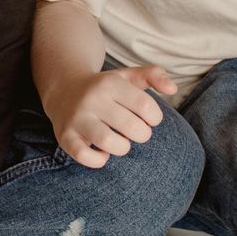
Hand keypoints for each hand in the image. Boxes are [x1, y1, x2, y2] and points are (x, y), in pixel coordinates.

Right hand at [43, 64, 172, 167]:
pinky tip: (102, 152)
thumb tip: (173, 89)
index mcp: (111, 84)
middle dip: (142, 135)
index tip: (148, 119)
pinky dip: (98, 160)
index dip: (154, 118)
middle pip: (131, 126)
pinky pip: (84, 156)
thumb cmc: (104, 87)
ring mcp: (77, 118)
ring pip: (108, 142)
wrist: (63, 88)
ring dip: (122, 148)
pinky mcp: (65, 135)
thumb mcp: (127, 75)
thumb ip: (154, 75)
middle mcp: (93, 99)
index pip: (145, 106)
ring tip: (121, 143)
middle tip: (137, 132)